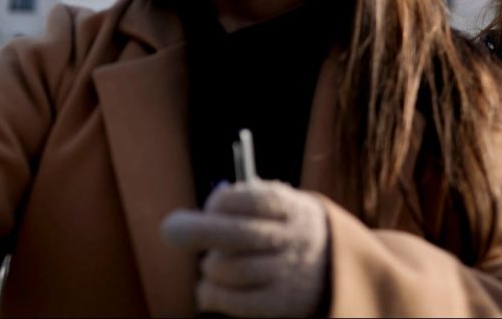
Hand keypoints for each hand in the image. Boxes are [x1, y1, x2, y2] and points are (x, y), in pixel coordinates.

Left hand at [161, 180, 328, 317]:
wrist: (331, 264)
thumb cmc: (285, 228)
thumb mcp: (280, 205)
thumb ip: (248, 202)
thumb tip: (207, 212)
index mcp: (292, 208)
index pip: (254, 199)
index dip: (223, 201)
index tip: (212, 206)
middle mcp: (293, 239)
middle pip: (240, 234)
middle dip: (198, 230)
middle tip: (170, 230)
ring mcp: (288, 272)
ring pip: (235, 270)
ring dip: (210, 267)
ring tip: (209, 266)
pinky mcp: (281, 302)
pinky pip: (238, 302)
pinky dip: (212, 295)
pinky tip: (206, 289)